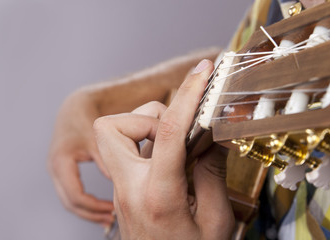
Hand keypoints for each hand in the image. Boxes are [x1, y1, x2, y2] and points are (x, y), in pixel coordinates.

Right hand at [48, 90, 113, 225]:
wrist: (74, 107)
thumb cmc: (86, 119)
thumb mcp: (96, 138)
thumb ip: (104, 159)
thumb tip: (117, 183)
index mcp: (61, 163)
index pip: (75, 196)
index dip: (94, 207)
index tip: (113, 210)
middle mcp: (55, 169)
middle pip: (70, 204)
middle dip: (90, 214)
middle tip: (112, 220)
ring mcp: (57, 171)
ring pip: (69, 201)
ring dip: (87, 211)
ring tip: (108, 218)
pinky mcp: (63, 170)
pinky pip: (71, 193)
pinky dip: (85, 203)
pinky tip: (101, 205)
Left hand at [94, 59, 233, 238]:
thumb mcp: (216, 219)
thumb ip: (212, 173)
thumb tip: (211, 136)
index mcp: (159, 195)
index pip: (169, 130)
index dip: (188, 95)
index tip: (202, 72)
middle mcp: (130, 188)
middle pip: (113, 126)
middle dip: (149, 116)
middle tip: (179, 131)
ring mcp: (121, 189)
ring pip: (114, 135)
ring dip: (147, 129)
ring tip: (177, 146)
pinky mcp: (122, 190)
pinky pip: (126, 151)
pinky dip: (149, 144)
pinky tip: (171, 160)